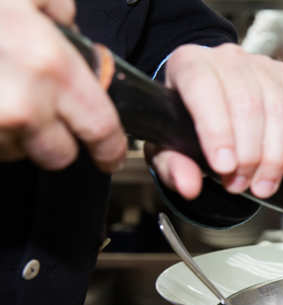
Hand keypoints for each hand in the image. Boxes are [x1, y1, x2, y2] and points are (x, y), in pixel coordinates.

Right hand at [0, 0, 126, 171]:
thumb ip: (53, 5)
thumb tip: (67, 23)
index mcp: (49, 68)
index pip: (101, 130)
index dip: (109, 147)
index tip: (108, 153)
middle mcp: (22, 106)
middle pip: (59, 155)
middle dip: (57, 140)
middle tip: (42, 113)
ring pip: (17, 154)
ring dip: (16, 136)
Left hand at [148, 44, 282, 199]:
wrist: (208, 100)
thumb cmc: (185, 121)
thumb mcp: (168, 145)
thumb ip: (173, 166)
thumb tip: (189, 187)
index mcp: (189, 64)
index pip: (203, 88)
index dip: (216, 130)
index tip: (224, 167)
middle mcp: (227, 59)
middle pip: (247, 103)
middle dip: (248, 155)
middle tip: (240, 185)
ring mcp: (262, 66)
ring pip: (278, 109)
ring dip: (274, 157)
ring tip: (262, 185)